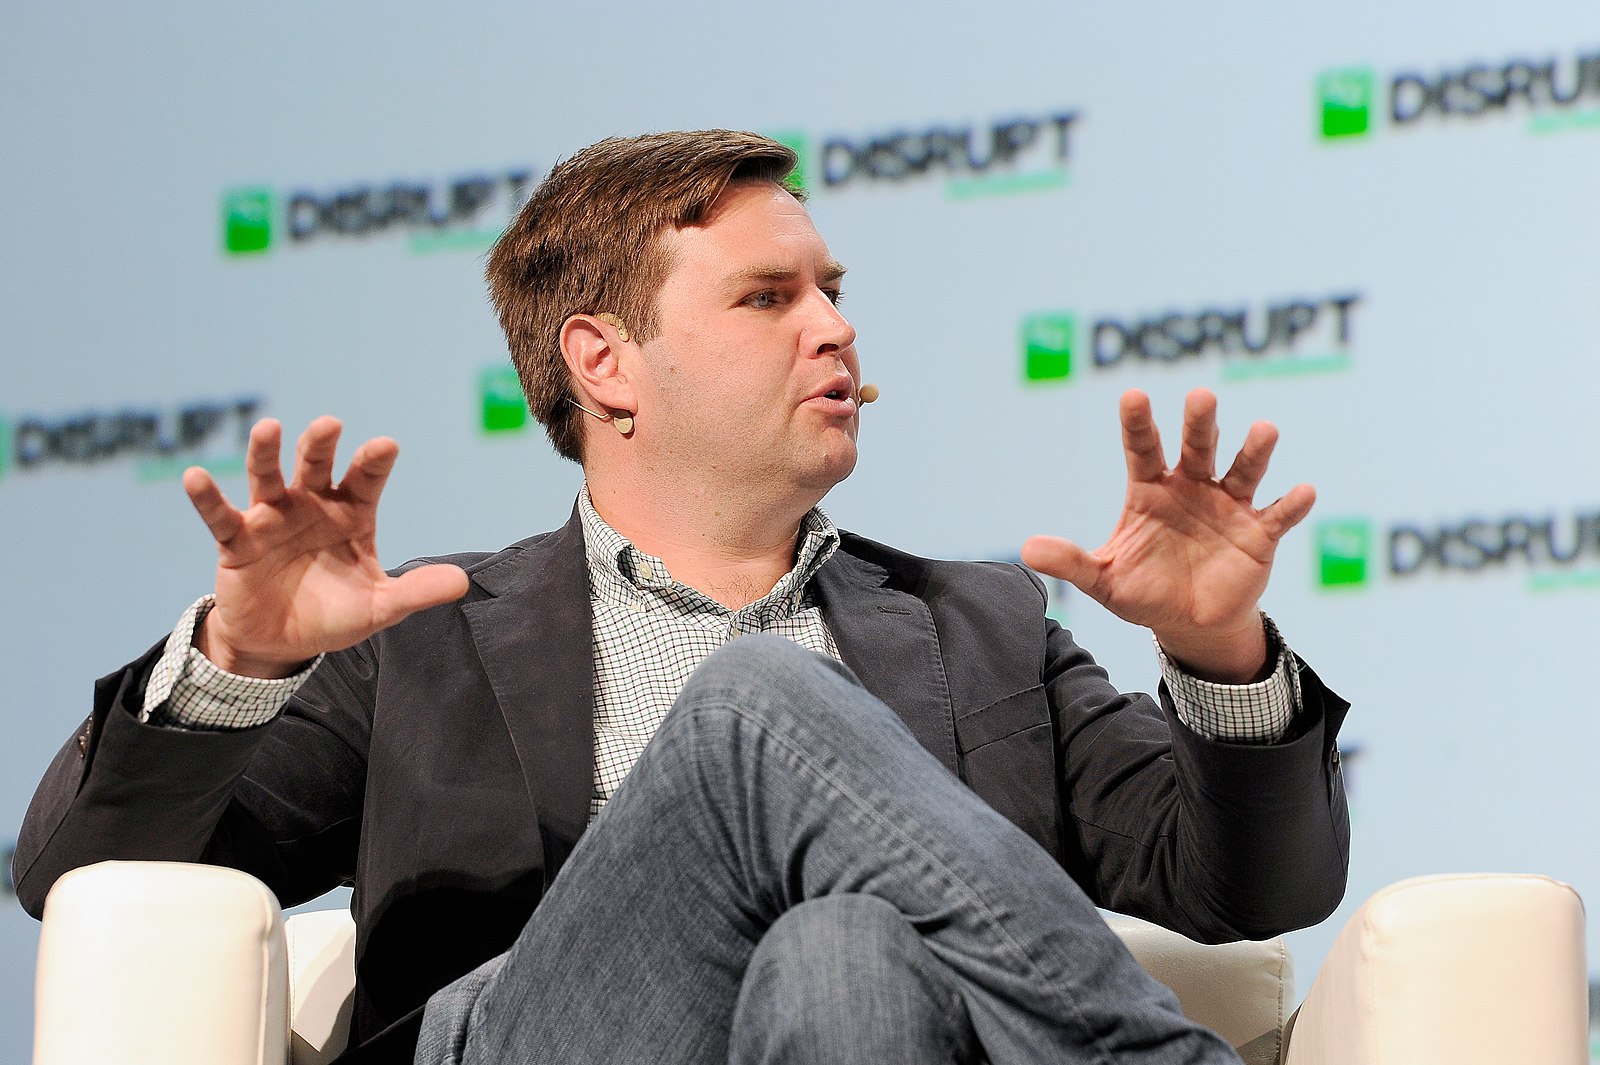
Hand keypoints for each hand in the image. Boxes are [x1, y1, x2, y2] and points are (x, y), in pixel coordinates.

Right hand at [182, 417, 468, 677]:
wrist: (281, 644)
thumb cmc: (334, 615)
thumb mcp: (379, 609)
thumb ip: (416, 592)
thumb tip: (463, 581)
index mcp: (351, 515)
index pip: (365, 480)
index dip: (373, 462)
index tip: (386, 446)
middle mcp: (311, 506)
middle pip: (316, 466)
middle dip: (321, 444)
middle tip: (329, 424)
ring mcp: (272, 519)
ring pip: (268, 478)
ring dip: (265, 454)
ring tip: (267, 429)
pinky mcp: (237, 541)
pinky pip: (220, 515)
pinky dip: (208, 497)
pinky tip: (196, 477)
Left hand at [1021, 389, 1314, 682]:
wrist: (1190, 623)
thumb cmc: (1144, 592)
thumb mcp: (1104, 580)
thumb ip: (1071, 562)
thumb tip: (1026, 549)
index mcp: (1151, 491)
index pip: (1142, 450)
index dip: (1138, 425)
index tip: (1132, 396)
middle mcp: (1192, 488)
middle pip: (1197, 448)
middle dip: (1200, 424)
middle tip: (1201, 397)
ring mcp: (1228, 507)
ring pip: (1242, 471)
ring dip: (1254, 452)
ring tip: (1265, 430)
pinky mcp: (1259, 534)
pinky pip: (1278, 515)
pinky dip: (1292, 504)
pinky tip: (1304, 491)